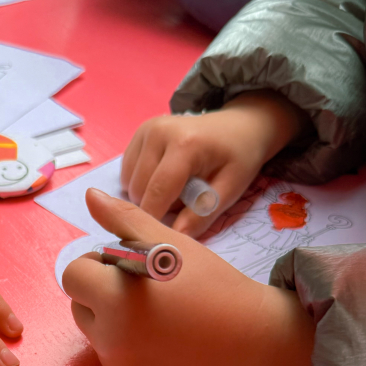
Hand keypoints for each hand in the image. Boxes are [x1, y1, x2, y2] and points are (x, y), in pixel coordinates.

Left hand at [63, 189, 325, 365]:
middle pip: (79, 300)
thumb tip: (90, 196)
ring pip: (92, 326)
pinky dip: (124, 336)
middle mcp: (109, 337)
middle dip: (100, 287)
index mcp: (113, 298)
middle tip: (143, 283)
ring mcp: (119, 362)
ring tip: (153, 306)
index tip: (130, 262)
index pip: (74, 273)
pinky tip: (160, 329)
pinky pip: (111, 349)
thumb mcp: (167, 241)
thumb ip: (122, 218)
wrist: (254, 340)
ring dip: (108, 312)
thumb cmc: (211, 283)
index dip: (99, 262)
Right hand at [121, 91, 310, 236]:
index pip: (158, 190)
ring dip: (146, 195)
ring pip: (129, 183)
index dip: (155, 219)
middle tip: (182, 203)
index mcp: (185, 144)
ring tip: (174, 189)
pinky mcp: (139, 132)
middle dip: (155, 206)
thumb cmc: (238, 157)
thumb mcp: (231, 188)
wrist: (238, 125)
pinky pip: (127, 172)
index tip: (160, 240)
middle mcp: (158, 132)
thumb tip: (176, 238)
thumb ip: (203, 214)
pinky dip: (140, 183)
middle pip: (139, 189)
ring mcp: (146, 130)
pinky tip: (162, 177)